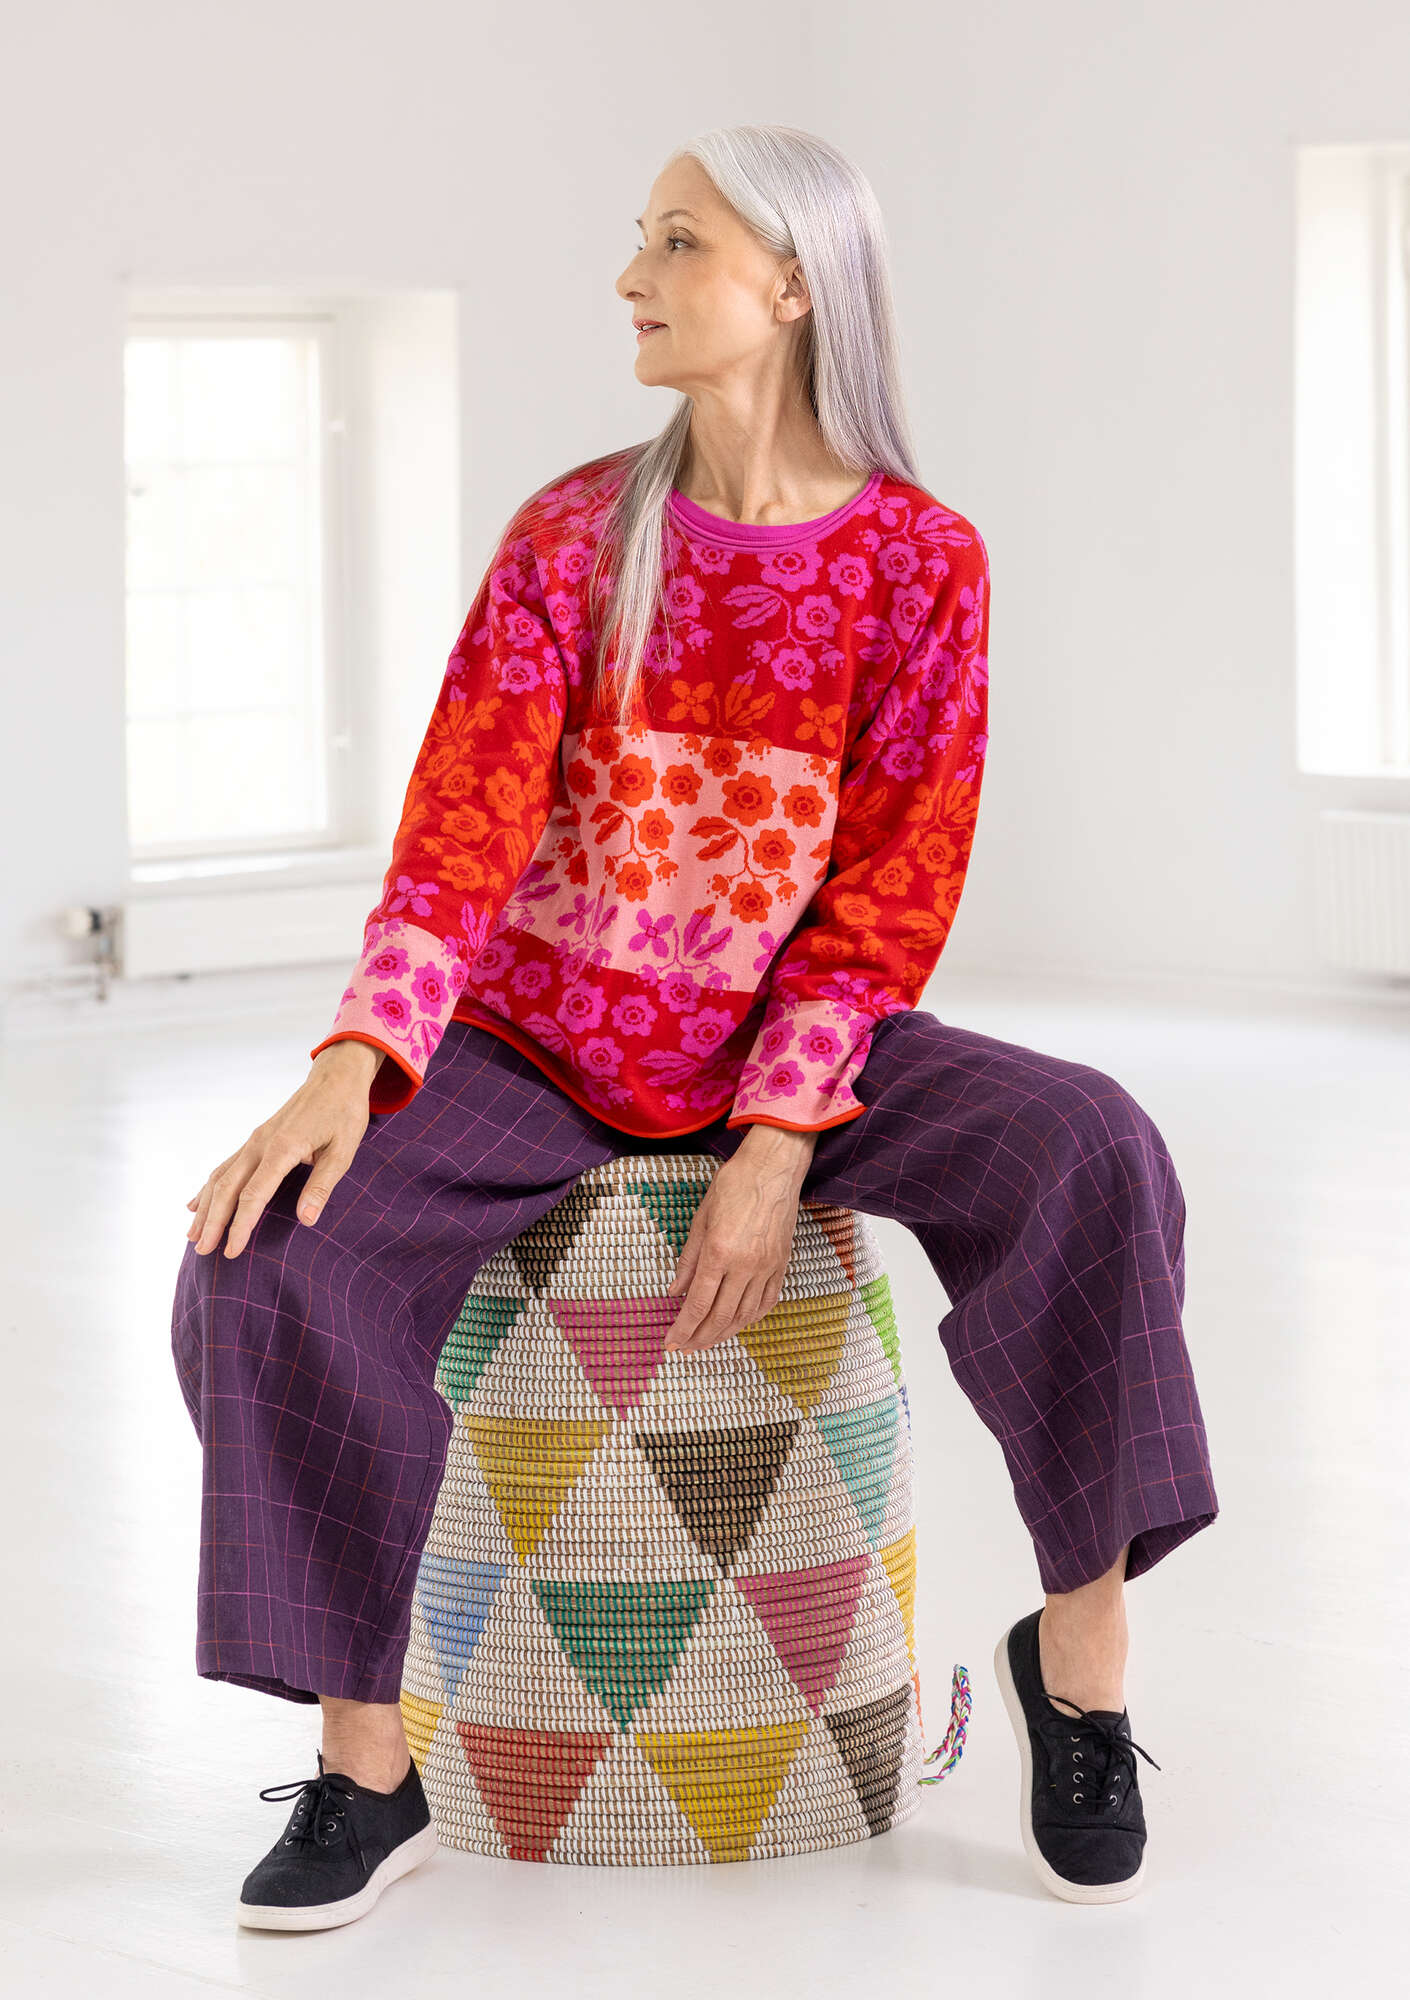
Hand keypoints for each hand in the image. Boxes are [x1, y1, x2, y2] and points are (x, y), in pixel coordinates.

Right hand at [184, 1042, 383, 1259]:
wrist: (336, 1077)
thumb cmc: (344, 1113)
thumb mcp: (344, 1151)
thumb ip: (322, 1185)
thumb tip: (306, 1220)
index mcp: (283, 1148)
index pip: (254, 1195)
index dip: (240, 1225)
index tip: (231, 1251)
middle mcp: (261, 1143)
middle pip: (228, 1188)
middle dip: (213, 1222)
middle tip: (202, 1251)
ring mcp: (255, 1140)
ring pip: (220, 1176)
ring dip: (205, 1207)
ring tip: (193, 1236)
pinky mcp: (256, 1139)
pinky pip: (226, 1165)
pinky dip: (209, 1187)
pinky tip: (196, 1204)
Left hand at [664, 1125, 818, 1352]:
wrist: (774, 1169)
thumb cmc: (734, 1186)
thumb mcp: (701, 1219)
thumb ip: (688, 1260)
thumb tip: (675, 1291)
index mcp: (720, 1253)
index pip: (698, 1304)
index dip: (683, 1329)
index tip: (671, 1343)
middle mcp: (745, 1266)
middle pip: (720, 1317)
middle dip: (700, 1338)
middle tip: (685, 1348)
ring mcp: (767, 1268)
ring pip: (744, 1315)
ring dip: (723, 1333)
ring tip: (706, 1341)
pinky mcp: (782, 1265)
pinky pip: (766, 1302)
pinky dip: (750, 1318)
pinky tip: (737, 1323)